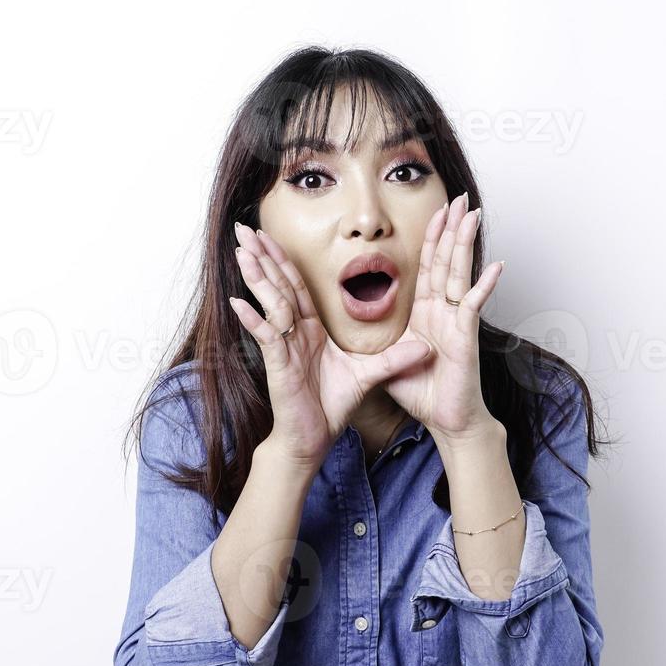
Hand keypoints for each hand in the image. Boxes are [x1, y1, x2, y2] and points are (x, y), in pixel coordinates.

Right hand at [227, 222, 432, 468]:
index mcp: (310, 329)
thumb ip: (394, 358)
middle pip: (278, 285)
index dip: (286, 259)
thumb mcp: (370, 375)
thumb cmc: (332, 405)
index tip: (272, 234)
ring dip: (256, 277)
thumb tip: (427, 346)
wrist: (314, 437)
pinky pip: (265, 338)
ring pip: (270, 304)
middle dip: (262, 256)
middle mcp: (293, 333)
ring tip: (242, 252)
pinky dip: (252, 320)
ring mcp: (283, 347)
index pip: (297, 285)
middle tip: (245, 228)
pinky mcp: (277, 365)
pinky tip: (238, 302)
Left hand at [382, 192, 505, 443]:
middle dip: (451, 228)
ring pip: (460, 273)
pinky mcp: (465, 336)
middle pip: (446, 261)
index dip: (431, 239)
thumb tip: (355, 332)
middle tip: (458, 198)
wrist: (447, 420)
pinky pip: (474, 305)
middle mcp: (444, 312)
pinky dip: (486, 286)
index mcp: (426, 313)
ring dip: (466, 243)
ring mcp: (457, 321)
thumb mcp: (390, 360)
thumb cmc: (424, 393)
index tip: (436, 212)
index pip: (428, 268)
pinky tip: (497, 266)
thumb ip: (379, 341)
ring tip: (472, 214)